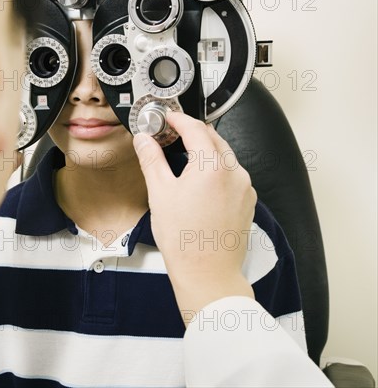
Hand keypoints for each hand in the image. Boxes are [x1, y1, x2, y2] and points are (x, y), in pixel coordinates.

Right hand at [133, 112, 255, 323]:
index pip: (195, 129)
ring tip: (185, 156)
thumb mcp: (160, 194)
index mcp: (212, 166)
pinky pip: (232, 175)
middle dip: (193, 132)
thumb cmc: (184, 239)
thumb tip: (143, 140)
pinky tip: (201, 181)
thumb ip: (152, 160)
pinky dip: (216, 169)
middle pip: (214, 139)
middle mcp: (234, 173)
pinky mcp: (247, 202)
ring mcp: (244, 188)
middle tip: (173, 133)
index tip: (168, 118)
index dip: (179, 120)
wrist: (208, 274)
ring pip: (225, 157)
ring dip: (206, 150)